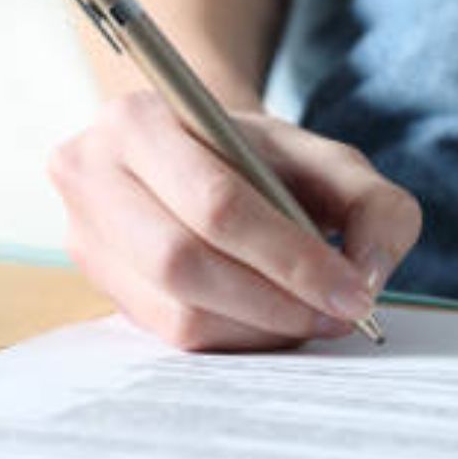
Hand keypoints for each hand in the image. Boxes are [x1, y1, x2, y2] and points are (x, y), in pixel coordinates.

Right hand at [50, 91, 421, 351]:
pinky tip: (273, 323)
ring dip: (258, 328)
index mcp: (139, 121)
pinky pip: (169, 333)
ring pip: (176, 309)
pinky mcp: (97, 285)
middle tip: (338, 315)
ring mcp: (83, 234)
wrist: (200, 154)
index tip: (353, 292)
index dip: (290, 257)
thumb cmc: (265, 158)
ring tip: (313, 318)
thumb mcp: (331, 160)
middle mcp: (90, 173)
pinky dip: (234, 337)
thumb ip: (374, 207)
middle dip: (276, 301)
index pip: (217, 203)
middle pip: (184, 262)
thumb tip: (369, 276)